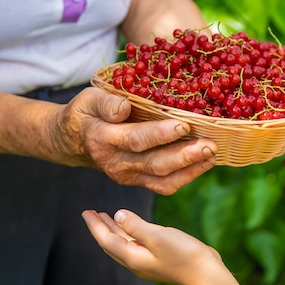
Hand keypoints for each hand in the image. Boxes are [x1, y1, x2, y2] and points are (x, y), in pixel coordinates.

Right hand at [52, 87, 217, 194]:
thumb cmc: (86, 113)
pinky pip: (164, 185)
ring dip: (191, 169)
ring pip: (163, 180)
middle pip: (155, 164)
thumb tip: (124, 108)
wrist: (72, 141)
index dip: (160, 134)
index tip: (184, 125)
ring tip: (213, 154)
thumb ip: (105, 103)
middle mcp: (117, 162)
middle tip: (210, 145)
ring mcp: (128, 176)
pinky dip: (187, 176)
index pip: (136, 139)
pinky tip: (205, 163)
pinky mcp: (138, 180)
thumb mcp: (88, 100)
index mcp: (104, 139)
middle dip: (185, 156)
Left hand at [82, 209, 225, 284]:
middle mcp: (136, 261)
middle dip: (101, 227)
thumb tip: (118, 215)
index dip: (95, 225)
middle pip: (112, 242)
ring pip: (123, 243)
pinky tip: (132, 224)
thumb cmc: (184, 255)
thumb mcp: (158, 236)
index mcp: (133, 257)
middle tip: (91, 212)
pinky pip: (135, 243)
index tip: (86, 211)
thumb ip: (136, 225)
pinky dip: (128, 232)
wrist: (206, 274)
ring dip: (114, 229)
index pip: (107, 240)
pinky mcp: (158, 257)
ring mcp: (147, 260)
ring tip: (106, 216)